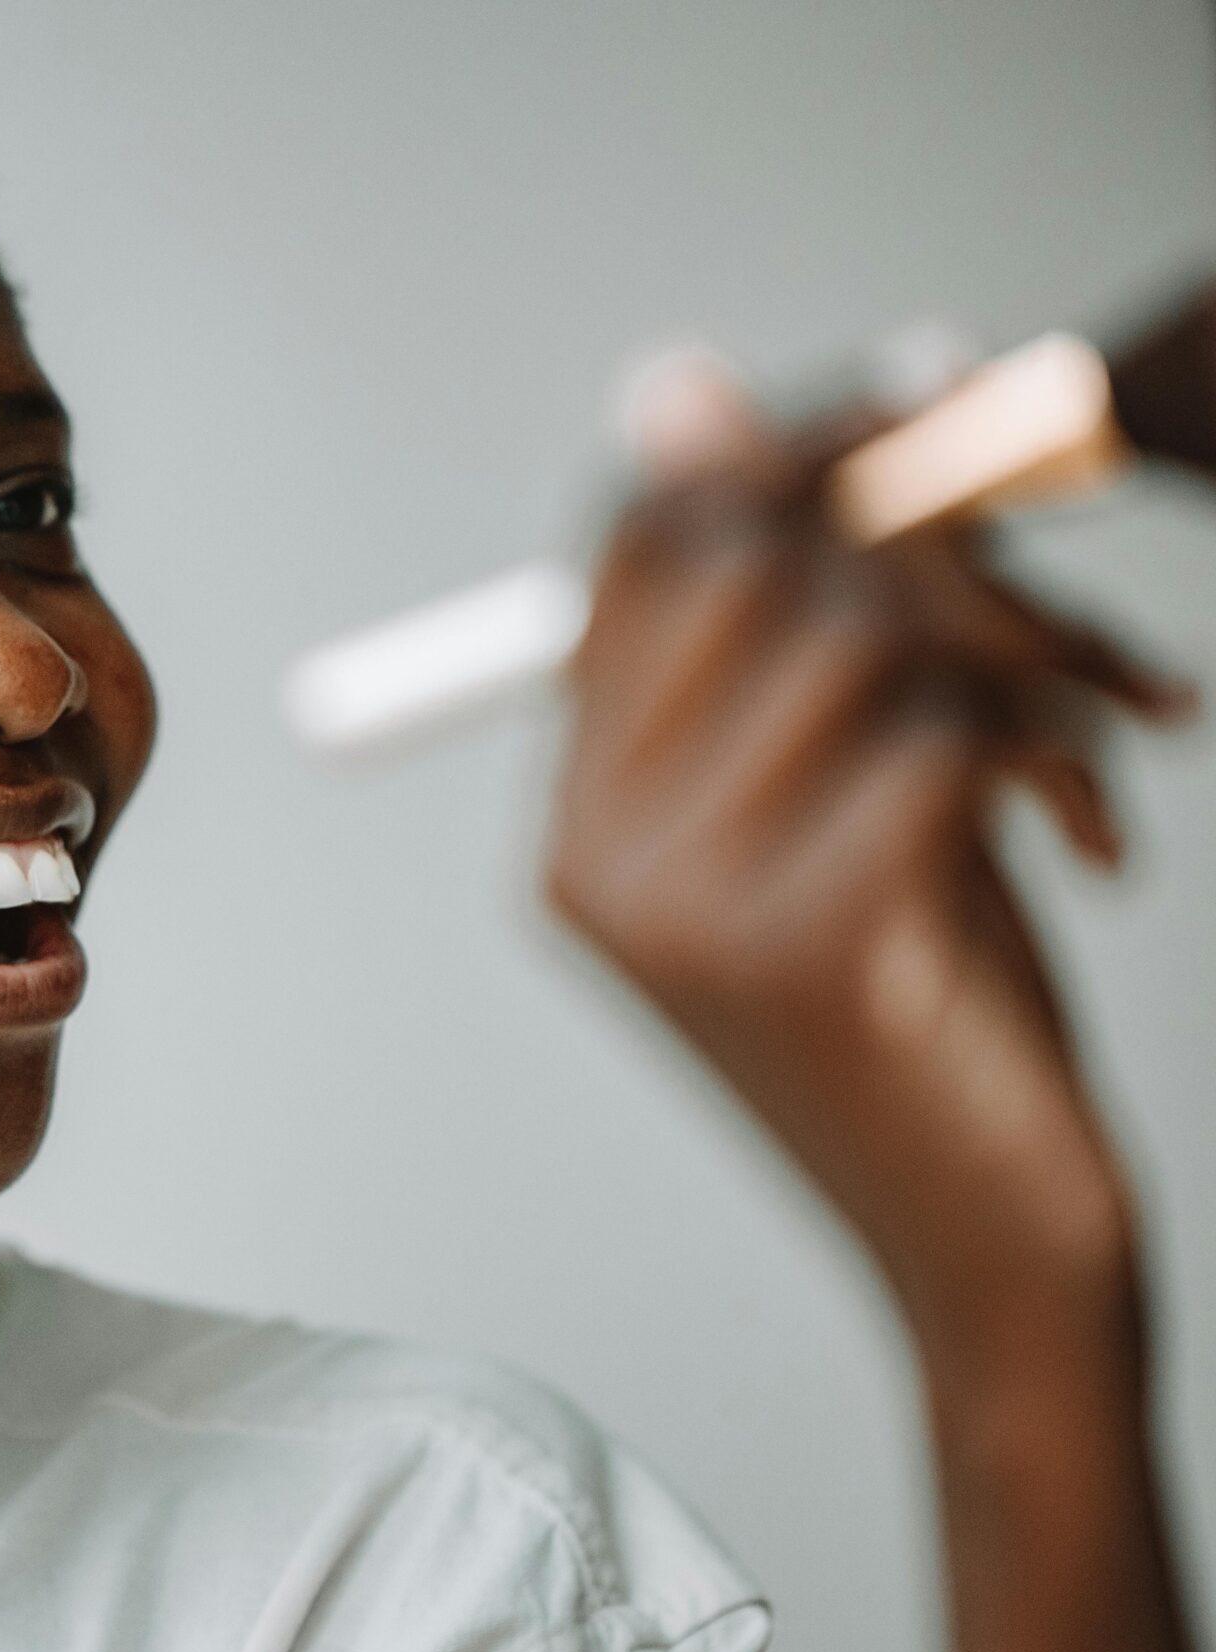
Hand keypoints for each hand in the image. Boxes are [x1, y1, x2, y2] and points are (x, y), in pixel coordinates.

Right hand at [545, 360, 1197, 1347]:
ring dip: (1022, 649)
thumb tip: (678, 380)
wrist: (992, 1250)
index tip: (943, 403)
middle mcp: (596, 853)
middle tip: (1044, 548)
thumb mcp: (848, 789)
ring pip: (856, 632)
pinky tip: (1092, 831)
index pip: (639, 540)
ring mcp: (679, 906)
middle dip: (923, 514)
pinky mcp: (801, 948)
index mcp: (580, 816)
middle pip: (741, 553)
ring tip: (1094, 730)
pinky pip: (940, 731)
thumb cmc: (935, 1004)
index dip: (797, 444)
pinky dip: (1057, 748)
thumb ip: (787, 617)